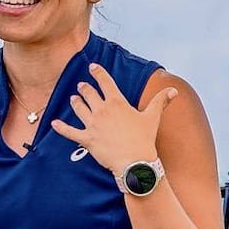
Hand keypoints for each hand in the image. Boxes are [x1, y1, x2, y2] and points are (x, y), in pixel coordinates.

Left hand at [49, 63, 176, 174]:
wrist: (135, 161)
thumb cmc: (144, 139)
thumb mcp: (152, 117)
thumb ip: (161, 101)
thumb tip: (174, 90)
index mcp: (117, 103)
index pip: (105, 82)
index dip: (98, 73)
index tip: (92, 66)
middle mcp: (102, 110)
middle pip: (89, 94)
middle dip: (84, 88)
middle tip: (81, 86)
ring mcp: (93, 124)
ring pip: (79, 108)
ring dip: (75, 102)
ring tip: (73, 98)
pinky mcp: (87, 139)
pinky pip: (70, 132)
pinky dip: (61, 128)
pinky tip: (53, 123)